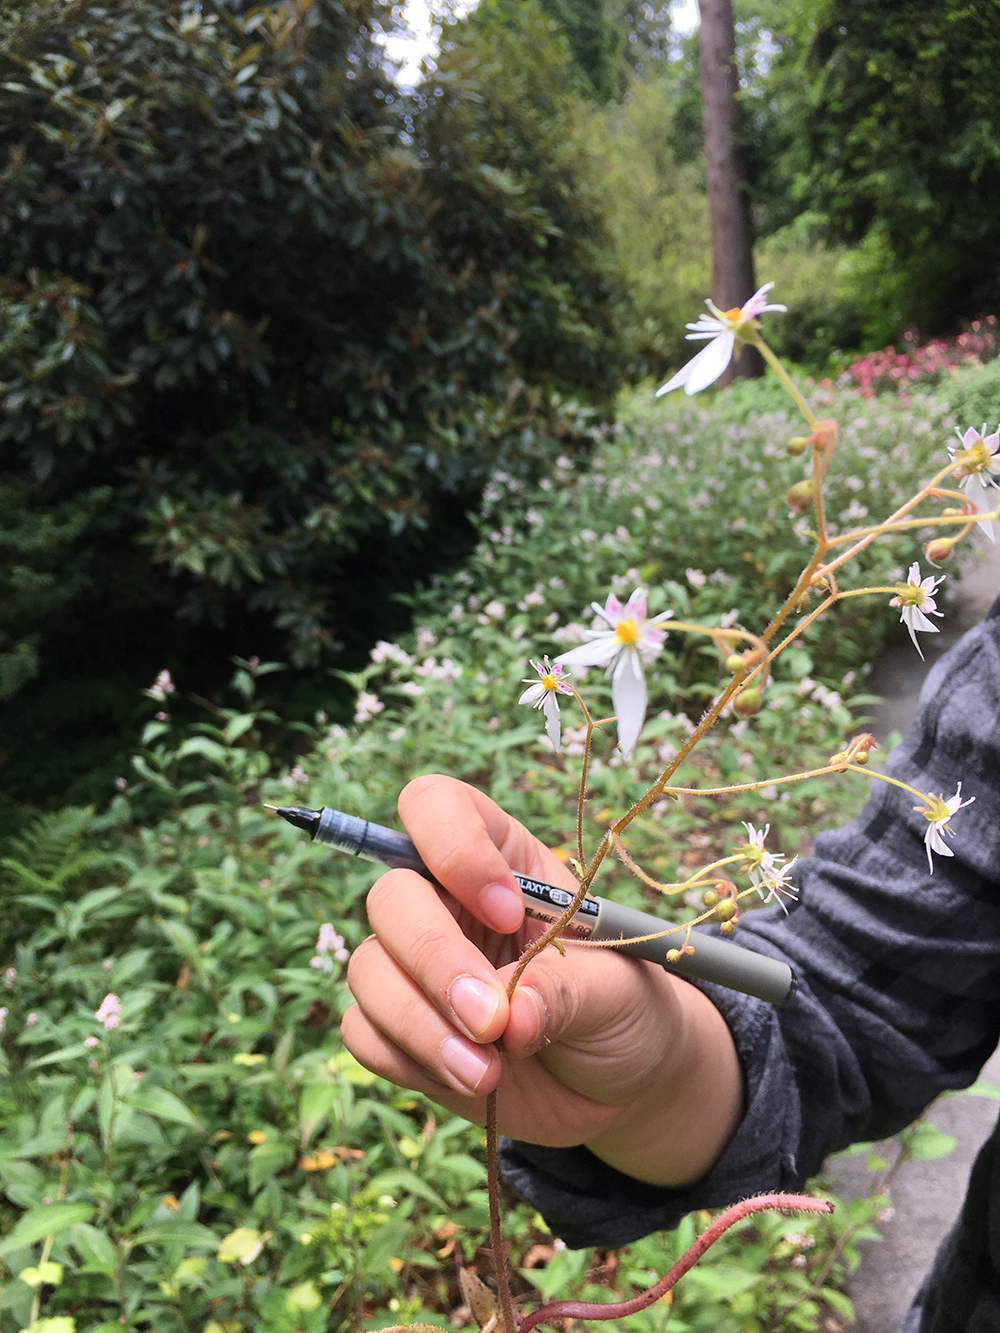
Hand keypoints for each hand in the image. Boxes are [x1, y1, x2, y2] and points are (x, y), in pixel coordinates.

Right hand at [341, 774, 743, 1185]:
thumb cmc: (623, 1007)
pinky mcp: (397, 1027)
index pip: (434, 807)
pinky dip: (409, 1061)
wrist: (618, 1083)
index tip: (510, 915)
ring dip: (421, 1026)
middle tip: (490, 1021)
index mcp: (499, 856)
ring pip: (368, 970)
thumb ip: (564, 989)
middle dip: (434, 961)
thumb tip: (509, 1016)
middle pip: (391, 896)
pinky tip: (469, 1081)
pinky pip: (364, 1031)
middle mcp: (443, 900)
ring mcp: (414, 964)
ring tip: (486, 1073)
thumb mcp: (618, 988)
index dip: (455, 849)